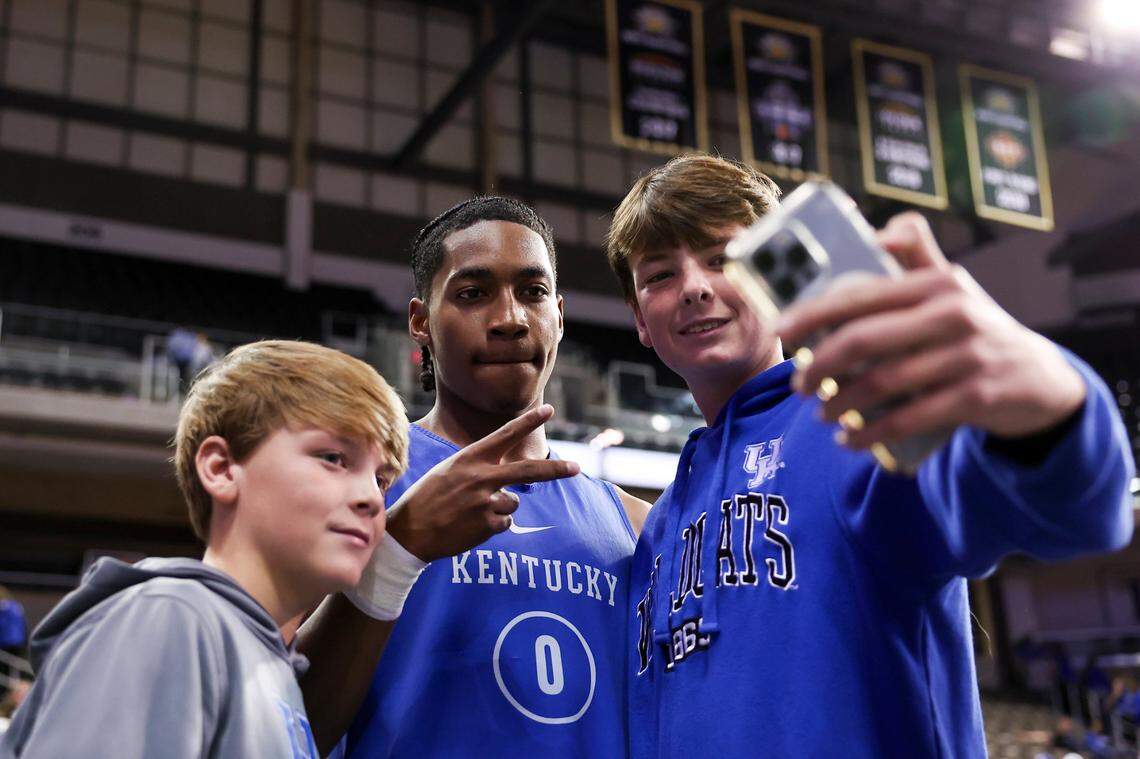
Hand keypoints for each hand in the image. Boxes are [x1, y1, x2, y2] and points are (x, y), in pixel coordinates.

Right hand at [385, 405, 578, 561]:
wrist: (409, 533)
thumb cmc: (428, 498)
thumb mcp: (449, 471)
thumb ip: (479, 468)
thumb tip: (509, 480)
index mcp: (470, 458)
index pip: (505, 435)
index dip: (528, 422)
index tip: (549, 410)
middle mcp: (481, 477)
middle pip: (528, 471)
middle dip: (555, 470)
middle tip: (576, 468)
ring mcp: (486, 502)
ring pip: (513, 503)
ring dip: (499, 508)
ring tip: (471, 512)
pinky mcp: (487, 525)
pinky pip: (505, 523)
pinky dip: (493, 526)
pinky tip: (470, 526)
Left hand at [776, 213, 1086, 448]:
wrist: (1040, 377)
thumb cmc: (973, 328)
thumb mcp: (951, 287)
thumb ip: (915, 254)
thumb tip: (873, 232)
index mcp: (936, 282)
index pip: (860, 294)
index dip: (813, 313)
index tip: (782, 331)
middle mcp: (953, 313)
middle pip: (862, 340)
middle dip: (817, 366)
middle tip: (797, 384)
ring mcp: (967, 356)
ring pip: (881, 383)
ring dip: (839, 404)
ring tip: (821, 414)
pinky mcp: (977, 397)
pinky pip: (908, 419)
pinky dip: (871, 434)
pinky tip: (849, 441)